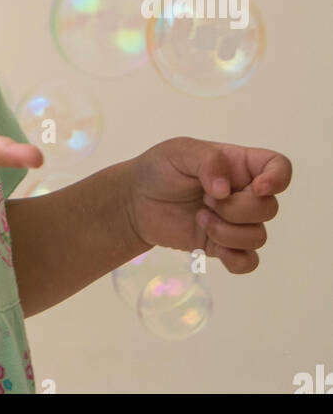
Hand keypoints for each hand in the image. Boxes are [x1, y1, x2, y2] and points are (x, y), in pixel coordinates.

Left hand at [124, 137, 291, 273]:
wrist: (135, 202)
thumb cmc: (160, 169)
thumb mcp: (179, 152)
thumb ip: (207, 161)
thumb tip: (225, 189)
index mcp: (239, 164)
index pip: (279, 167)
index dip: (278, 178)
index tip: (256, 187)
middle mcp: (244, 193)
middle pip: (269, 208)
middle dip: (236, 209)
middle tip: (205, 199)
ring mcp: (236, 222)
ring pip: (259, 236)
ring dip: (227, 232)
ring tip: (199, 218)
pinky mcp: (224, 247)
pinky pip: (249, 262)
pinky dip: (234, 258)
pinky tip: (209, 244)